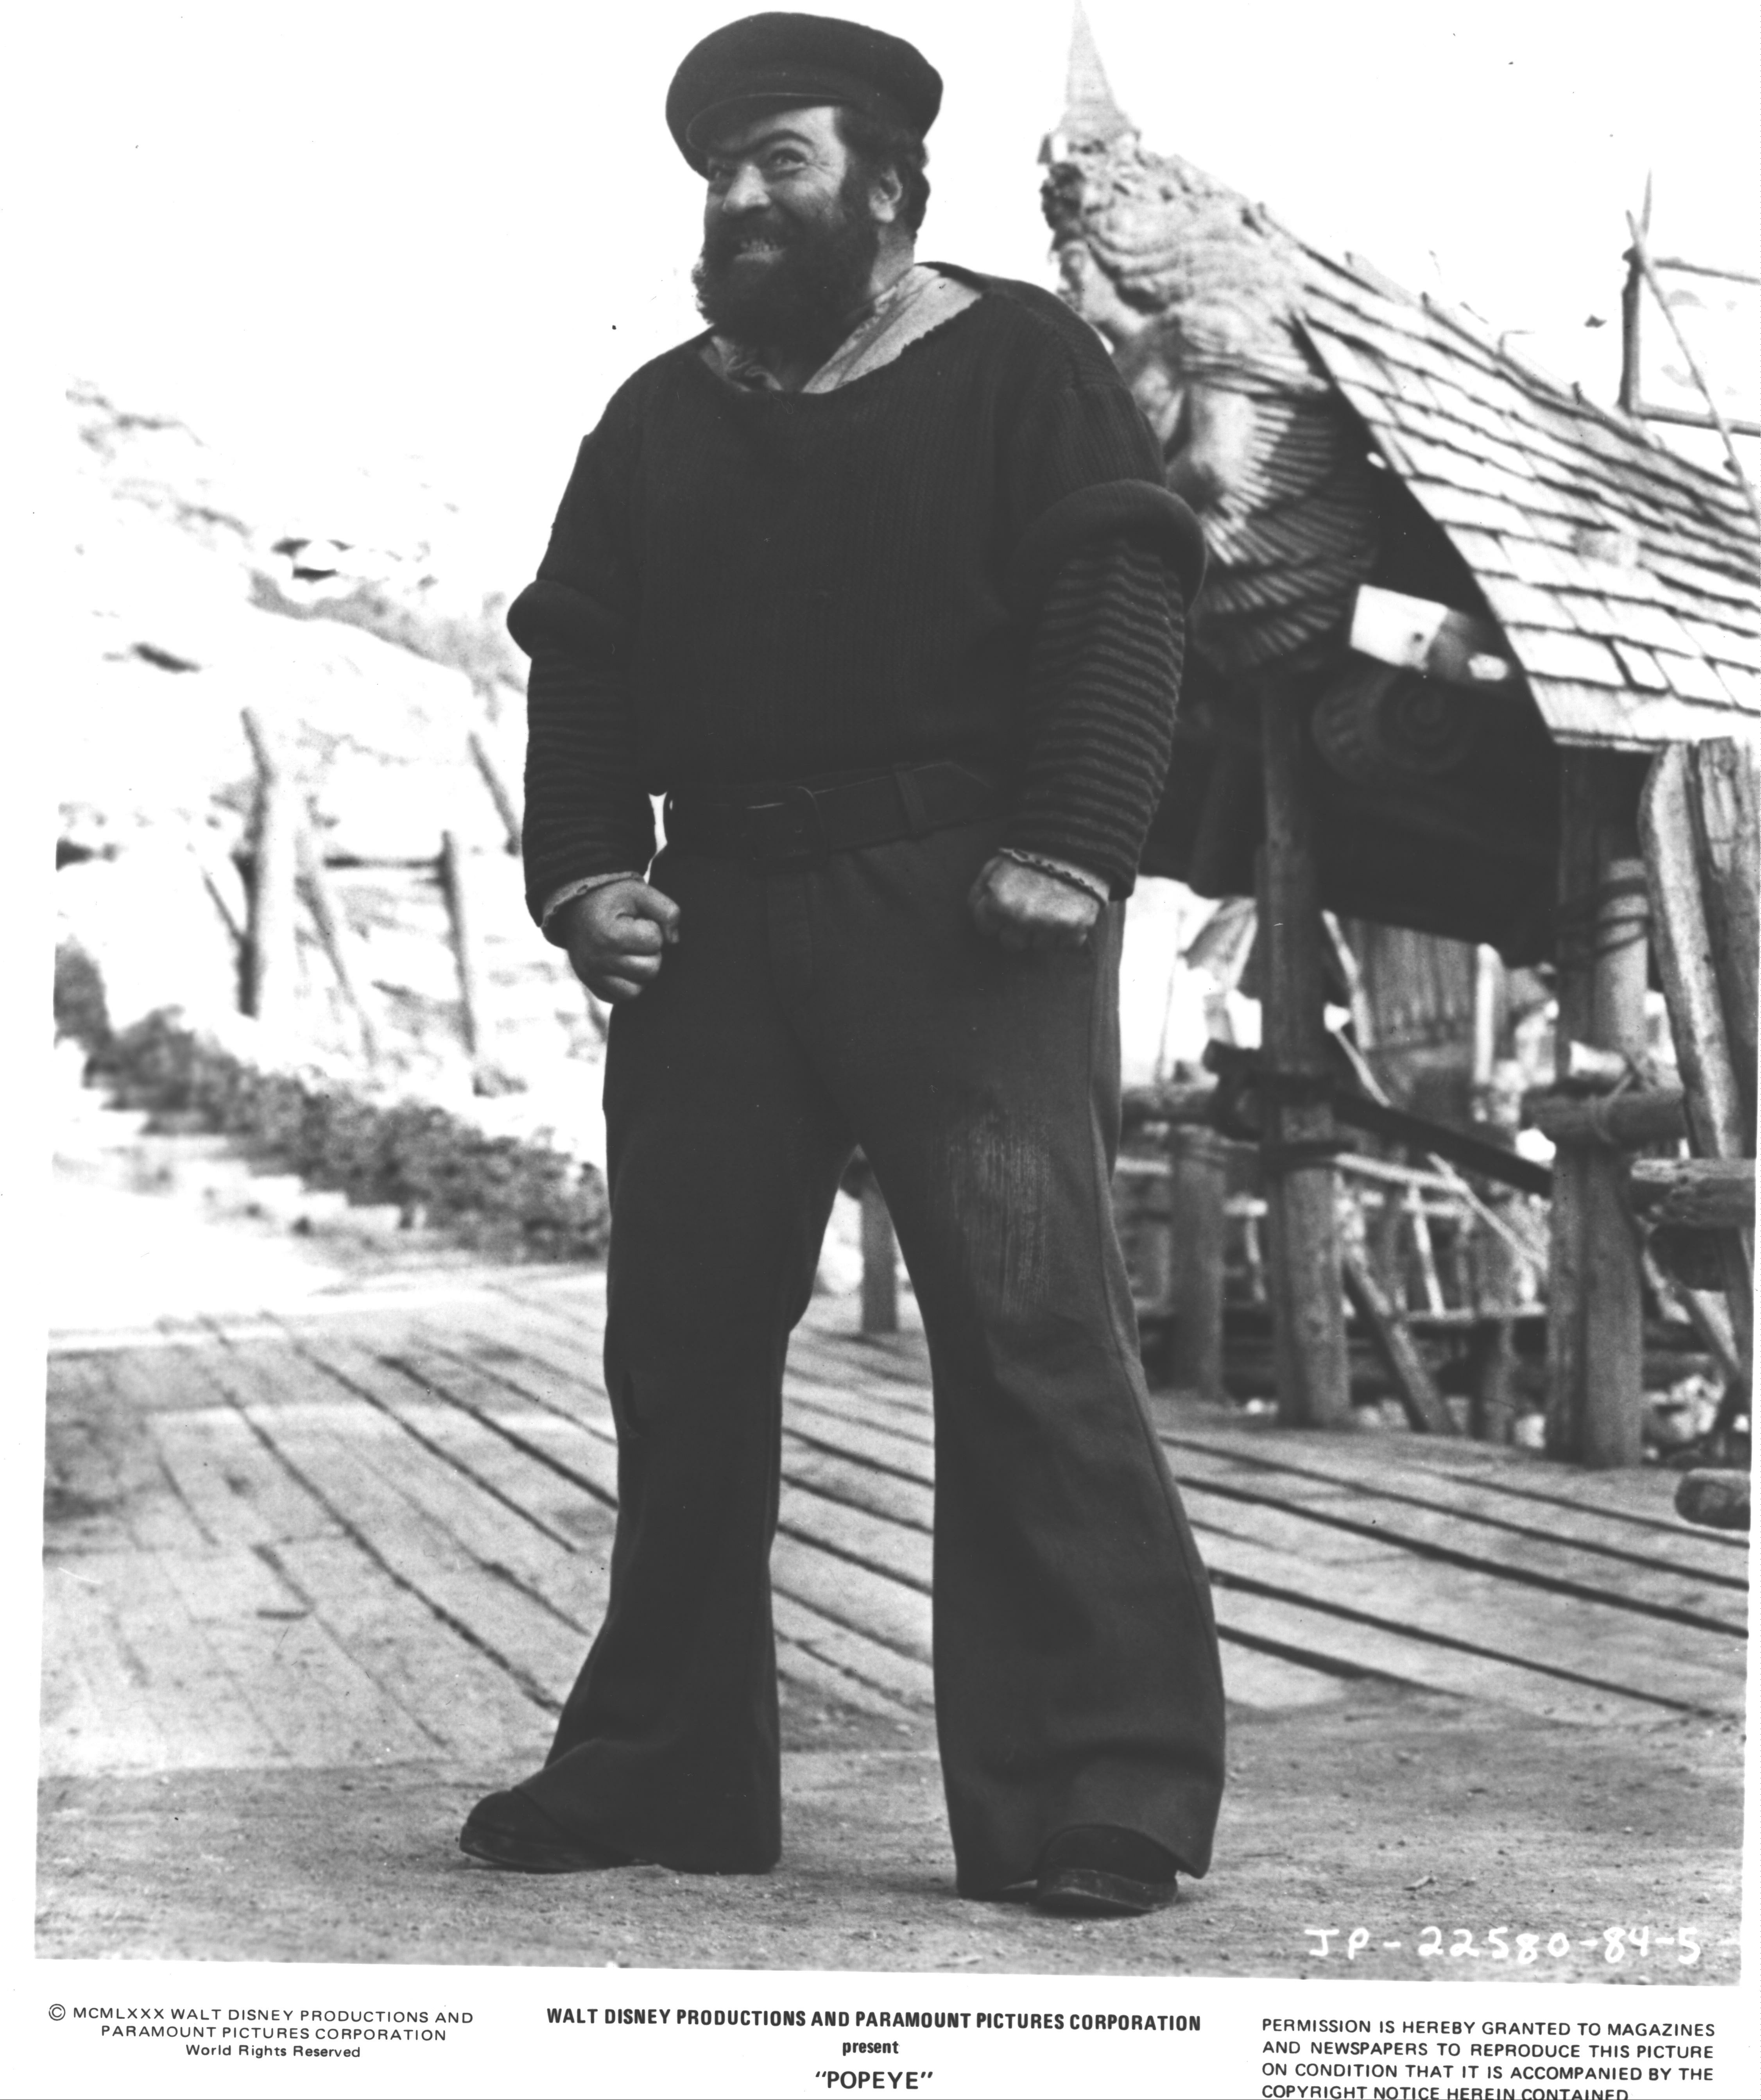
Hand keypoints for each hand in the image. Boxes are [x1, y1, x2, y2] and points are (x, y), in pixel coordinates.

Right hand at [553, 880, 680, 1001]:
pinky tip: (623, 964)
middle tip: (637, 937)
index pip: (655, 941)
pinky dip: (626, 985)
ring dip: (641, 973)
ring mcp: (592, 975)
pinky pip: (619, 998)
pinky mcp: (590, 983)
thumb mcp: (640, 892)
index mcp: (611, 935)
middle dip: (651, 952)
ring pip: (636, 991)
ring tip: (632, 952)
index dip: (653, 928)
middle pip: (650, 970)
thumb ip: (667, 911)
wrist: (576, 904)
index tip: (639, 920)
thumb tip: (675, 941)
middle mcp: (598, 960)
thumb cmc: (613, 897)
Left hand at [967, 855, 1101, 952]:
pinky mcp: (1076, 927)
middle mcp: (1022, 918)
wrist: (1075, 843)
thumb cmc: (1030, 855)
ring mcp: (1049, 925)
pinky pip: (1066, 945)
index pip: (986, 928)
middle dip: (1016, 929)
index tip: (1004, 908)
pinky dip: (1067, 933)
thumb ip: (978, 893)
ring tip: (1050, 907)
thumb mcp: (994, 866)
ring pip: (1038, 946)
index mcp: (998, 902)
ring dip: (1042, 932)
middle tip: (1027, 909)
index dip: (994, 917)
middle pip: (1011, 943)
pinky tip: (1066, 913)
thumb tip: (977, 915)